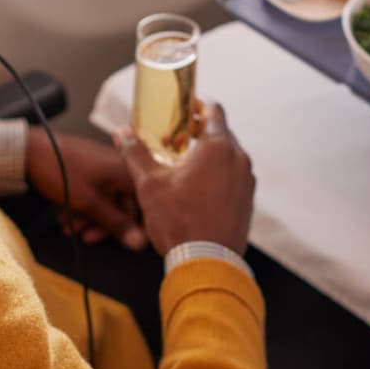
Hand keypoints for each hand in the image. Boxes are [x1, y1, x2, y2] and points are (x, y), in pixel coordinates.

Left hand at [26, 132, 147, 250]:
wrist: (31, 150)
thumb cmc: (62, 173)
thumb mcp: (89, 203)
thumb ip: (116, 223)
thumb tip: (140, 244)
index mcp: (126, 172)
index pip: (144, 205)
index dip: (135, 226)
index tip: (122, 240)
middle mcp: (120, 167)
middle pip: (123, 204)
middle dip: (104, 225)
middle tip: (85, 237)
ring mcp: (105, 166)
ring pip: (107, 200)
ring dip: (90, 218)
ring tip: (69, 228)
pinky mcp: (91, 167)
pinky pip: (95, 191)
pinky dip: (84, 206)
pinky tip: (66, 217)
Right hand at [116, 101, 256, 256]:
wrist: (207, 263)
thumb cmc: (178, 222)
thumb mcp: (149, 184)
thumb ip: (135, 153)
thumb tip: (121, 133)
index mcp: (218, 147)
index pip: (215, 110)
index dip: (198, 106)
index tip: (184, 110)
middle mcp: (238, 159)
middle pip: (221, 133)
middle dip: (199, 132)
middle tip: (176, 138)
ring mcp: (246, 181)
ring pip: (228, 156)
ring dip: (209, 155)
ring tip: (184, 166)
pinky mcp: (248, 201)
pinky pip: (233, 177)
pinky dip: (218, 175)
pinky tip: (198, 189)